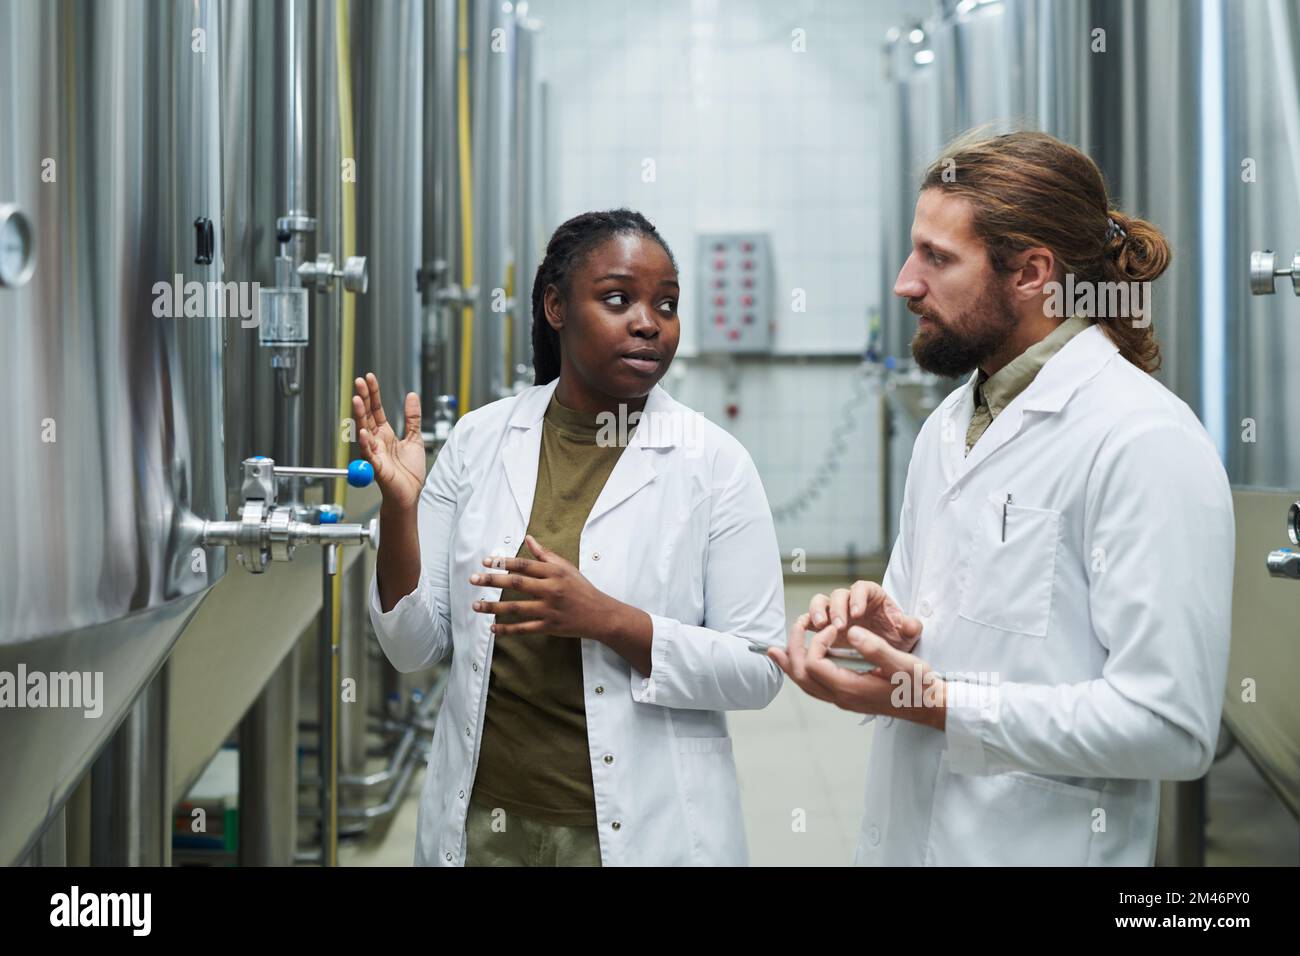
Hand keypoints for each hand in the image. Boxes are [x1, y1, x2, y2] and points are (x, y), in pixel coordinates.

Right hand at [352, 372, 425, 511]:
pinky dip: (365, 443)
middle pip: (367, 416)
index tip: (370, 378)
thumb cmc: (409, 472)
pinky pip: (368, 454)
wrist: (410, 494)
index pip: (376, 409)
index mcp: (385, 434)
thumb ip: (412, 418)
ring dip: (359, 415)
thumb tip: (411, 396)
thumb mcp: (415, 439)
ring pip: (364, 431)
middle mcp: (376, 441)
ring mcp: (374, 453)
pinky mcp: (376, 467)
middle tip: (359, 381)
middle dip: (364, 398)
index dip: (373, 394)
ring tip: (358, 400)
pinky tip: (363, 431)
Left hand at [468, 534, 616, 639]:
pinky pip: (524, 629)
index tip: (486, 561)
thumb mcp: (566, 567)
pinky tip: (493, 628)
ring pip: (516, 608)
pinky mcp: (549, 626)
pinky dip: (508, 629)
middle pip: (516, 583)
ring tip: (476, 605)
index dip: (503, 562)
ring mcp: (549, 609)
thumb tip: (529, 538)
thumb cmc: (581, 588)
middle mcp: (550, 589)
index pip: (524, 565)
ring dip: (493, 606)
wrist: (600, 615)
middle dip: (492, 580)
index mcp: (554, 572)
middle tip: (473, 579)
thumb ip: (545, 554)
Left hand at [768, 615, 946, 728]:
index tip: (836, 626)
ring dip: (791, 664)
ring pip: (806, 685)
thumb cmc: (919, 685)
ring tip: (776, 650)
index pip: (815, 664)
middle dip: (792, 650)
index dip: (818, 640)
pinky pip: (815, 687)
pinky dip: (802, 672)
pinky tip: (799, 662)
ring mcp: (843, 700)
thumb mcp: (902, 664)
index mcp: (851, 688)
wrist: (930, 707)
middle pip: (802, 676)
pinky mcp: (848, 697)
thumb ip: (876, 649)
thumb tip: (852, 632)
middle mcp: (842, 697)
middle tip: (795, 626)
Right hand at [807, 580, 921, 652]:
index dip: (857, 598)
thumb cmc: (896, 638)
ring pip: (821, 603)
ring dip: (817, 612)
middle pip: (838, 595)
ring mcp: (835, 612)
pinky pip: (810, 619)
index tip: (858, 613)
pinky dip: (805, 623)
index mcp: (871, 595)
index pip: (861, 588)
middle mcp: (851, 600)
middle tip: (839, 626)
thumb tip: (911, 624)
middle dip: (837, 609)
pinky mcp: (824, 625)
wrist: (886, 652)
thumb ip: (910, 628)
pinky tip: (806, 632)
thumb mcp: (907, 634)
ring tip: (820, 627)